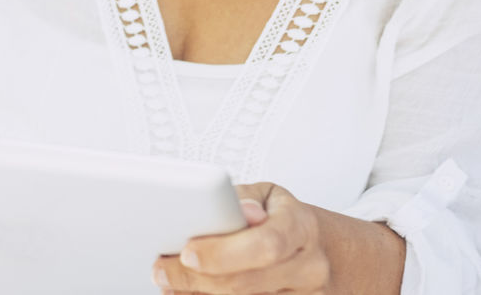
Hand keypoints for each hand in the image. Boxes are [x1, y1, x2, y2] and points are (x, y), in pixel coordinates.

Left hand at [152, 181, 331, 294]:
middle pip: (247, 284)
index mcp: (302, 227)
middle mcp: (309, 268)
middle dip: (197, 280)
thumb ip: (244, 200)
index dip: (224, 253)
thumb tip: (237, 209)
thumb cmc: (283, 219)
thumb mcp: (268, 196)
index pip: (266, 244)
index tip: (187, 252)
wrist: (319, 251)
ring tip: (169, 283)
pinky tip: (191, 294)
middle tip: (162, 270)